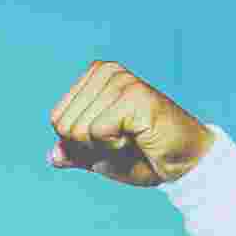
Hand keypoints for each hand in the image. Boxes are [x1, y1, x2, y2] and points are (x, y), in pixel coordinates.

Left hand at [47, 62, 217, 186]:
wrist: (184, 165)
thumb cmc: (144, 156)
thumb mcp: (99, 157)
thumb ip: (74, 153)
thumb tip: (51, 156)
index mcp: (95, 76)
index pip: (57, 119)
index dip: (78, 144)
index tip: (110, 139)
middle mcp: (107, 71)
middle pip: (64, 125)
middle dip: (89, 147)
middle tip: (124, 141)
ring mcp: (122, 80)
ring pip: (78, 130)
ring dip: (104, 147)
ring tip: (132, 138)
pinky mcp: (135, 96)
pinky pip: (98, 131)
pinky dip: (115, 146)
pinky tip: (139, 138)